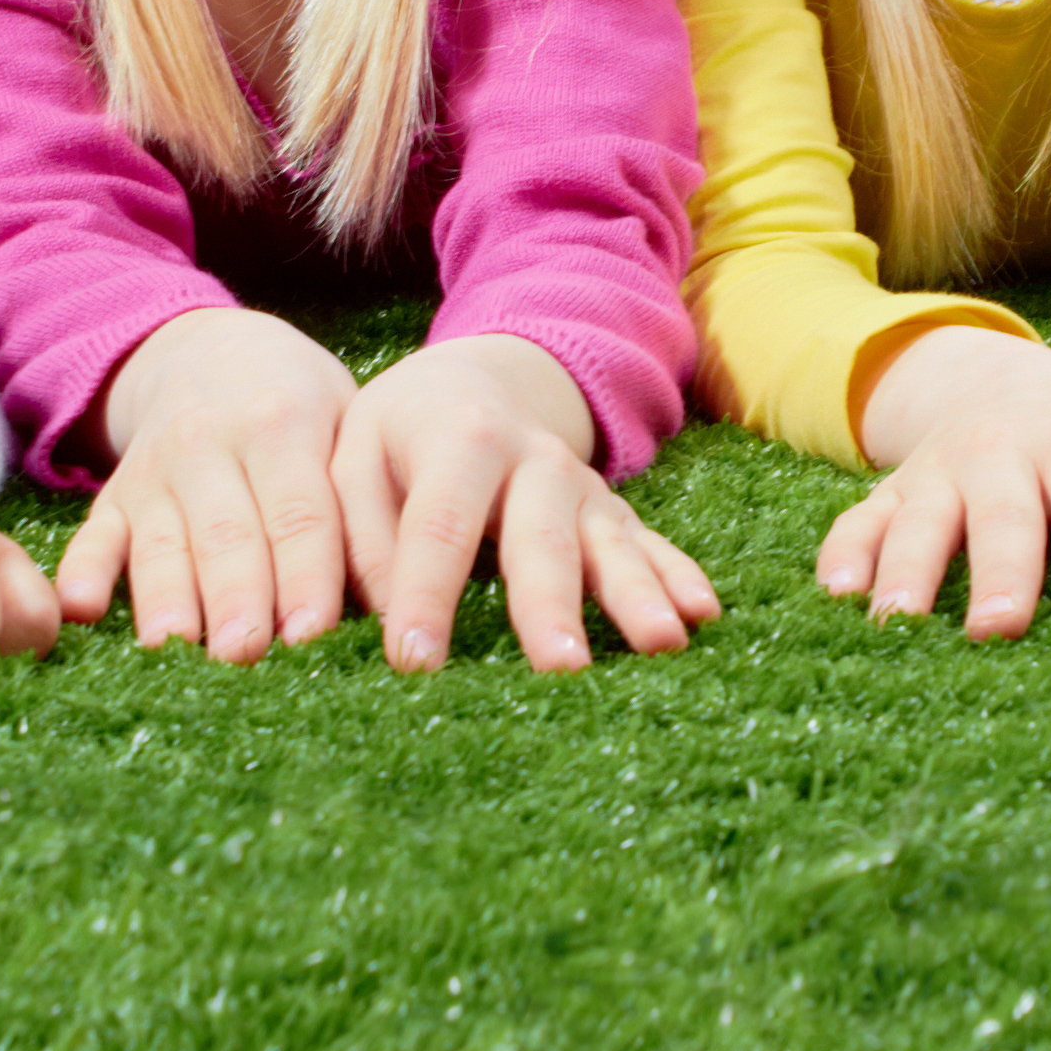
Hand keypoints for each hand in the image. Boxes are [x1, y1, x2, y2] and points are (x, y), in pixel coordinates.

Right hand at [66, 306, 360, 659]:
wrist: (210, 352)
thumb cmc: (300, 408)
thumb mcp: (345, 422)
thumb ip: (362, 503)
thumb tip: (397, 599)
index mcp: (281, 424)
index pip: (299, 513)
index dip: (306, 576)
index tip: (313, 634)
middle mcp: (210, 444)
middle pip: (228, 536)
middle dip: (236, 598)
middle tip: (246, 654)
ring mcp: (155, 473)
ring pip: (162, 545)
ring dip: (167, 601)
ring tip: (174, 652)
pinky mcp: (114, 498)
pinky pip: (93, 536)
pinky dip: (83, 572)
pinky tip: (79, 609)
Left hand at [331, 336, 717, 671]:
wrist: (476, 381)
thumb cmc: (398, 435)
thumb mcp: (352, 458)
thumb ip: (351, 533)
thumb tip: (345, 625)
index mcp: (455, 439)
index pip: (437, 525)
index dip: (425, 594)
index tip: (414, 663)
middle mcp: (531, 460)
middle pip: (540, 537)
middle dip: (550, 604)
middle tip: (560, 669)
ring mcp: (580, 488)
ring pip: (610, 542)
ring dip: (637, 594)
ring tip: (662, 643)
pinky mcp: (611, 514)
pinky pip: (651, 544)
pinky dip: (679, 576)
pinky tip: (705, 615)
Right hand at [829, 328, 1050, 636]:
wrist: (993, 374)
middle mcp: (999, 453)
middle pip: (1001, 518)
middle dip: (1000, 573)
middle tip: (999, 629)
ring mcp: (937, 472)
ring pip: (919, 521)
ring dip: (906, 571)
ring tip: (898, 623)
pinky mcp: (891, 490)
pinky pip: (857, 520)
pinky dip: (842, 555)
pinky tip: (835, 596)